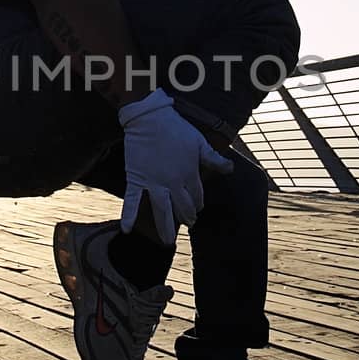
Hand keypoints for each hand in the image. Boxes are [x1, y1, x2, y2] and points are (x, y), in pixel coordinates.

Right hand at [117, 89, 233, 244]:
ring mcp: (154, 182)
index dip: (198, 203)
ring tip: (168, 241)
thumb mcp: (199, 143)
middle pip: (182, 207)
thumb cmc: (176, 128)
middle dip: (187, 217)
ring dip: (165, 227)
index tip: (197, 208)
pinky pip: (132, 200)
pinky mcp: (137, 179)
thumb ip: (214, 159)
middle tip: (188, 224)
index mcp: (189, 174)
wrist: (150, 118)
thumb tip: (231, 169)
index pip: (196, 196)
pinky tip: (127, 230)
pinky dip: (129, 215)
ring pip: (162, 210)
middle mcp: (173, 182)